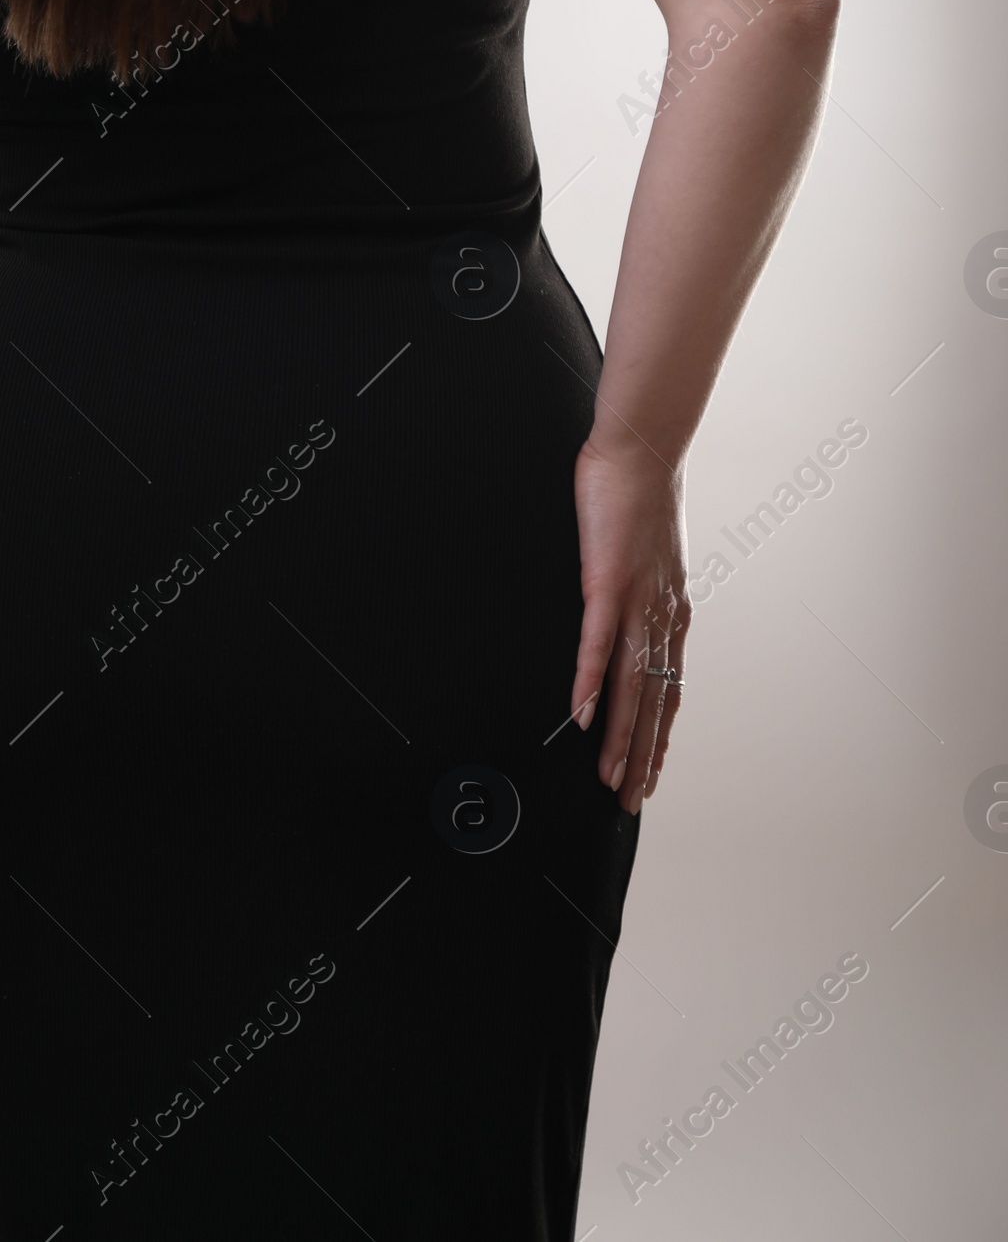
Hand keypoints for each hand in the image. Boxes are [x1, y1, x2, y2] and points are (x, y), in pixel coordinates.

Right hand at [570, 433, 690, 813]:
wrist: (639, 449)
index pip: (669, 687)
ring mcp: (636, 601)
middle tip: (631, 800)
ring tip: (608, 778)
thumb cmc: (636, 492)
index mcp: (671, 609)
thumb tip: (624, 605)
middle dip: (642, 755)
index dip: (660, 734)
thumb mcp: (645, 550)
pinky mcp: (608, 582)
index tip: (650, 771)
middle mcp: (662, 614)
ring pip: (630, 685)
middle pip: (654, 701)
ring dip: (619, 737)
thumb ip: (638, 586)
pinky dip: (588, 683)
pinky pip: (597, 644)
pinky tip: (577, 715)